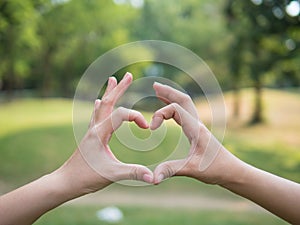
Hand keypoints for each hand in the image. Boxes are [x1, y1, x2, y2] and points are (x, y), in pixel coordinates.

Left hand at [54, 73, 152, 195]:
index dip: (137, 117)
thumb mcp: (112, 174)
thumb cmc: (86, 177)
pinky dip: (101, 105)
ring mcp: (91, 130)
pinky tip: (97, 102)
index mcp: (100, 132)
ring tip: (112, 80)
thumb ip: (133, 173)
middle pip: (108, 102)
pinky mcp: (90, 136)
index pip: (121, 115)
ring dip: (109, 93)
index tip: (146, 128)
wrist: (65, 182)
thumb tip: (153, 177)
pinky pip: (96, 115)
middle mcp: (95, 128)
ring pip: (101, 106)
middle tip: (129, 75)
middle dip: (120, 88)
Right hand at [150, 82, 242, 184]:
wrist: (232, 171)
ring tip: (158, 92)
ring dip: (171, 97)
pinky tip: (169, 113)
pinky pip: (185, 115)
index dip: (160, 114)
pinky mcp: (197, 132)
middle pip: (183, 99)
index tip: (151, 129)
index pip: (175, 109)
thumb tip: (152, 178)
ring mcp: (198, 127)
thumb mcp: (192, 169)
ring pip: (185, 105)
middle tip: (154, 85)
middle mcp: (197, 124)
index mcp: (195, 128)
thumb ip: (171, 170)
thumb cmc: (217, 169)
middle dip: (168, 91)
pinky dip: (175, 108)